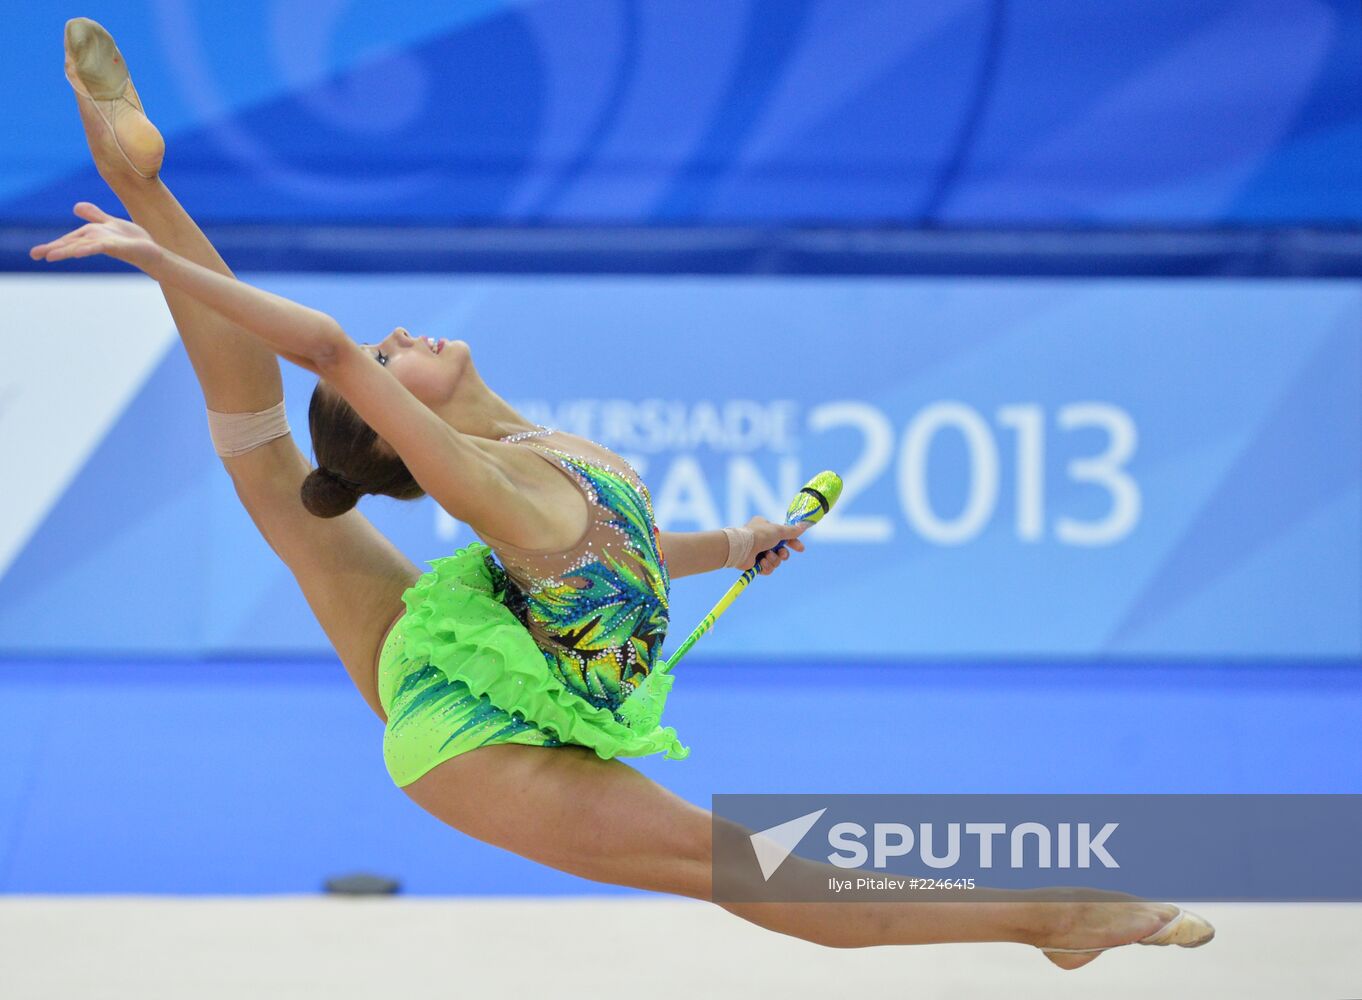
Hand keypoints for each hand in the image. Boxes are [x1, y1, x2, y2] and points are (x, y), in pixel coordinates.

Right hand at [29, 202, 159, 270]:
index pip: (68, 240)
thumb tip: (76, 207)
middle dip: (53, 249)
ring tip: (50, 257)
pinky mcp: (117, 247)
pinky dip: (88, 248)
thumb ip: (94, 216)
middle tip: (34, 255)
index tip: (35, 254)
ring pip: (82, 247)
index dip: (52, 246)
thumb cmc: (132, 240)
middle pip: (71, 244)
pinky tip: (77, 253)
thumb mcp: (110, 223)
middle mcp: (95, 242)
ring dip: (66, 251)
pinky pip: (99, 247)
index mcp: (91, 236)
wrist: (152, 251)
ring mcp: (106, 245)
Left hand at [744, 516, 808, 574]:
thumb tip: (804, 525)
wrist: (742, 548)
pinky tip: (761, 563)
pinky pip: (767, 568)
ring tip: (766, 556)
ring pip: (775, 561)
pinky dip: (766, 566)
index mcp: (766, 527)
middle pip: (781, 550)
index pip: (784, 536)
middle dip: (782, 554)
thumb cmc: (759, 535)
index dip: (793, 543)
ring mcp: (758, 552)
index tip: (801, 549)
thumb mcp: (778, 530)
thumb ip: (792, 531)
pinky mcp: (754, 564)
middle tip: (781, 554)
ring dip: (773, 560)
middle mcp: (762, 539)